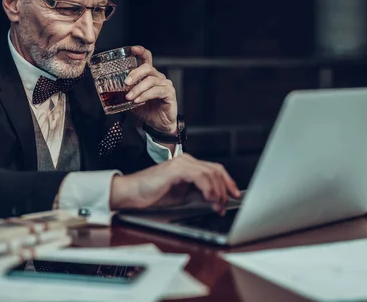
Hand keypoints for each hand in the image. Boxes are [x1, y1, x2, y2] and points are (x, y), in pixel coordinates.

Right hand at [109, 153, 240, 214]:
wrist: (132, 193)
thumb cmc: (152, 194)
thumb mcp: (181, 196)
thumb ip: (197, 193)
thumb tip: (216, 199)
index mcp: (188, 165)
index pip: (214, 170)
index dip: (227, 182)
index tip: (235, 195)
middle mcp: (186, 161)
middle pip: (216, 170)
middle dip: (226, 188)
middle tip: (227, 204)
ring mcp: (181, 163)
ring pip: (210, 173)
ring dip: (218, 192)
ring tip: (217, 206)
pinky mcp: (176, 169)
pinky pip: (200, 176)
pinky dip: (208, 189)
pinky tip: (209, 199)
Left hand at [124, 46, 177, 133]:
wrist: (158, 124)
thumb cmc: (147, 110)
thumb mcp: (132, 100)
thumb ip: (125, 93)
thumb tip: (111, 90)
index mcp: (149, 76)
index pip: (147, 58)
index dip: (141, 52)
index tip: (132, 49)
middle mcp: (158, 77)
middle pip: (147, 68)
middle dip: (135, 74)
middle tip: (125, 83)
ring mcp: (165, 84)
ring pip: (150, 80)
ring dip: (138, 88)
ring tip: (129, 97)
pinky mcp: (169, 93)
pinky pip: (156, 91)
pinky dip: (145, 95)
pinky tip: (138, 100)